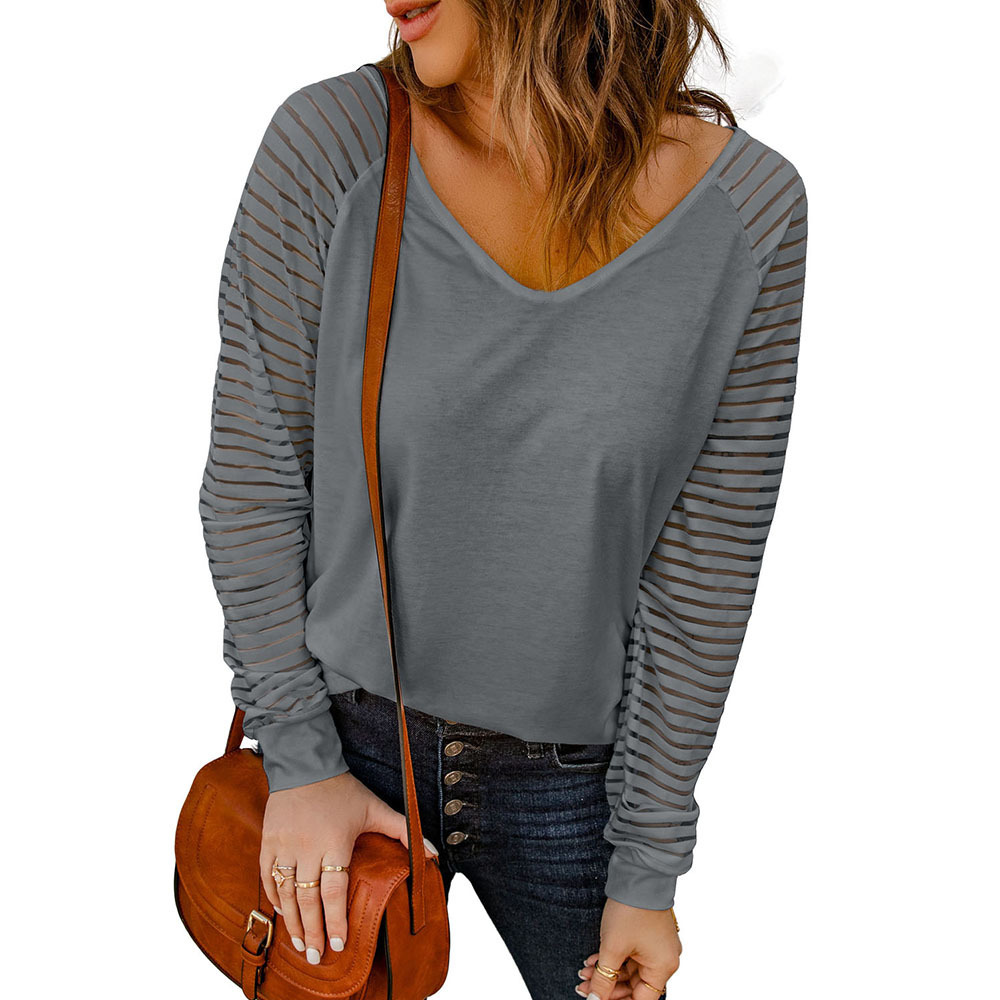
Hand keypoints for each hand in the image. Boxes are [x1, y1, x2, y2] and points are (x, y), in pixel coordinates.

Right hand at [259, 770, 438, 964]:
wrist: (304, 763)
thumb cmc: (342, 788)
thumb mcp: (374, 807)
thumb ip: (402, 830)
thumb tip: (431, 852)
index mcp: (335, 842)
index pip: (334, 891)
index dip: (336, 920)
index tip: (339, 944)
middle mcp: (307, 848)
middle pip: (308, 900)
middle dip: (312, 932)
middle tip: (316, 956)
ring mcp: (284, 845)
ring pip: (286, 893)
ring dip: (292, 921)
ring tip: (299, 944)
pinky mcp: (269, 841)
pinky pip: (267, 876)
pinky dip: (274, 898)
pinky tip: (282, 914)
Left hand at [575, 898, 681, 997]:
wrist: (637, 874)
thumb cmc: (630, 910)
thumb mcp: (612, 947)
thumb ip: (603, 979)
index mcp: (663, 967)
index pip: (641, 999)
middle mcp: (664, 958)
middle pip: (635, 985)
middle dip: (607, 986)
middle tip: (584, 986)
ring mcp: (657, 945)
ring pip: (630, 970)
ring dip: (607, 972)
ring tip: (584, 972)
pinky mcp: (648, 934)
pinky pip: (631, 955)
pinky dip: (613, 958)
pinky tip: (593, 960)